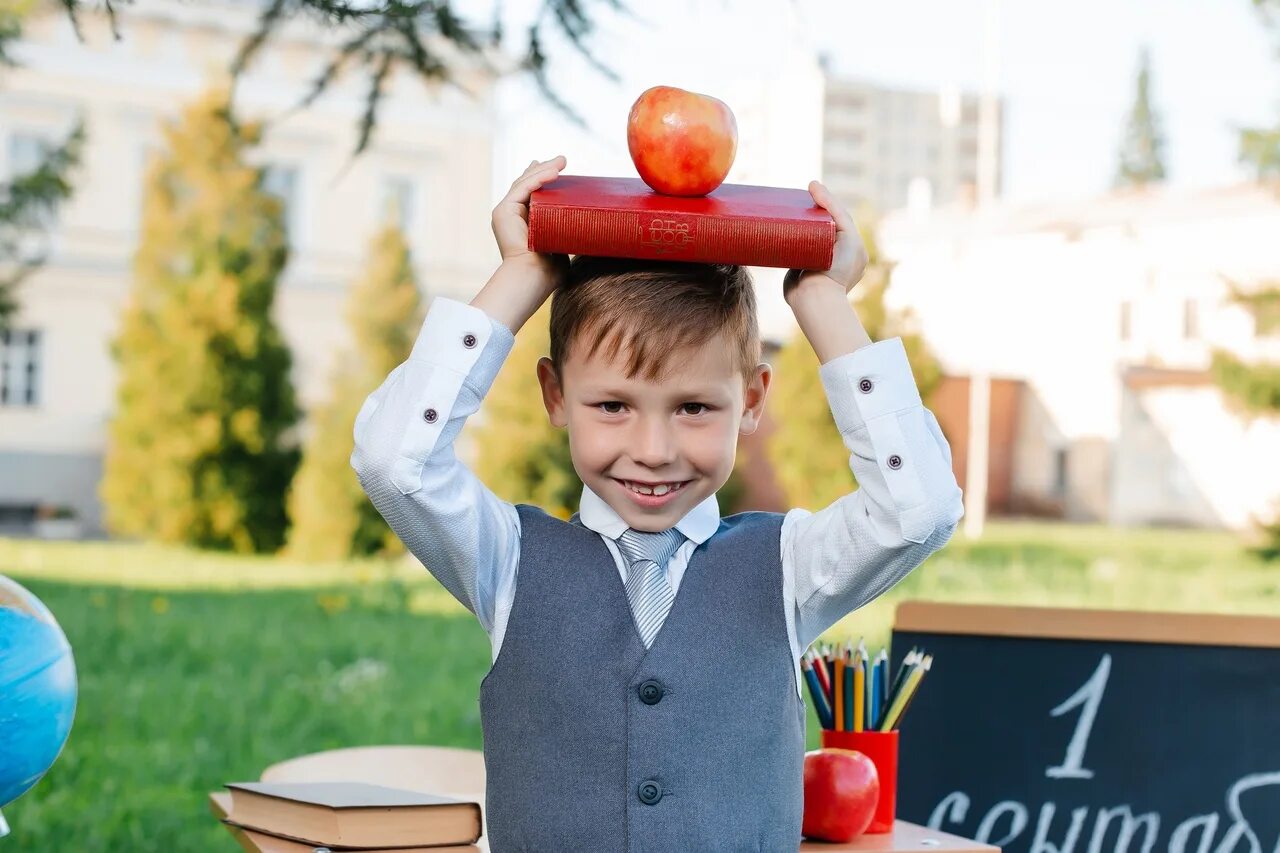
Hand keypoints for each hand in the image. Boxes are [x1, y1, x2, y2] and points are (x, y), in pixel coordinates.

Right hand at [491, 155, 569, 290]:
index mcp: (522, 222)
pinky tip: (553, 172)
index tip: (557, 169)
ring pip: (525, 183)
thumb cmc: (549, 270)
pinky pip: (522, 188)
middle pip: (527, 184)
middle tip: (562, 159)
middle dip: (544, 169)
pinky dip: (538, 178)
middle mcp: (511, 215)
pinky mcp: (503, 211)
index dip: (542, 178)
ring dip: (544, 170)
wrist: (533, 279)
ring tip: (562, 161)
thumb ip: (565, 232)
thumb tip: (588, 226)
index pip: (531, 193)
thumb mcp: (560, 243)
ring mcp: (505, 212)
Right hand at [783, 180, 868, 303]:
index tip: (809, 190)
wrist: (815, 298)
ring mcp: (813, 262)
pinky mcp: (794, 269)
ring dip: (794, 225)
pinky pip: (789, 249)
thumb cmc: (836, 267)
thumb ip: (834, 208)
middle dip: (807, 213)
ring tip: (783, 210)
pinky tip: (776, 226)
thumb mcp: (845, 232)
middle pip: (818, 226)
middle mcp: (831, 255)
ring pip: (802, 236)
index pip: (836, 219)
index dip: (823, 203)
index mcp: (849, 248)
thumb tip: (813, 184)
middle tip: (793, 199)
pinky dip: (783, 238)